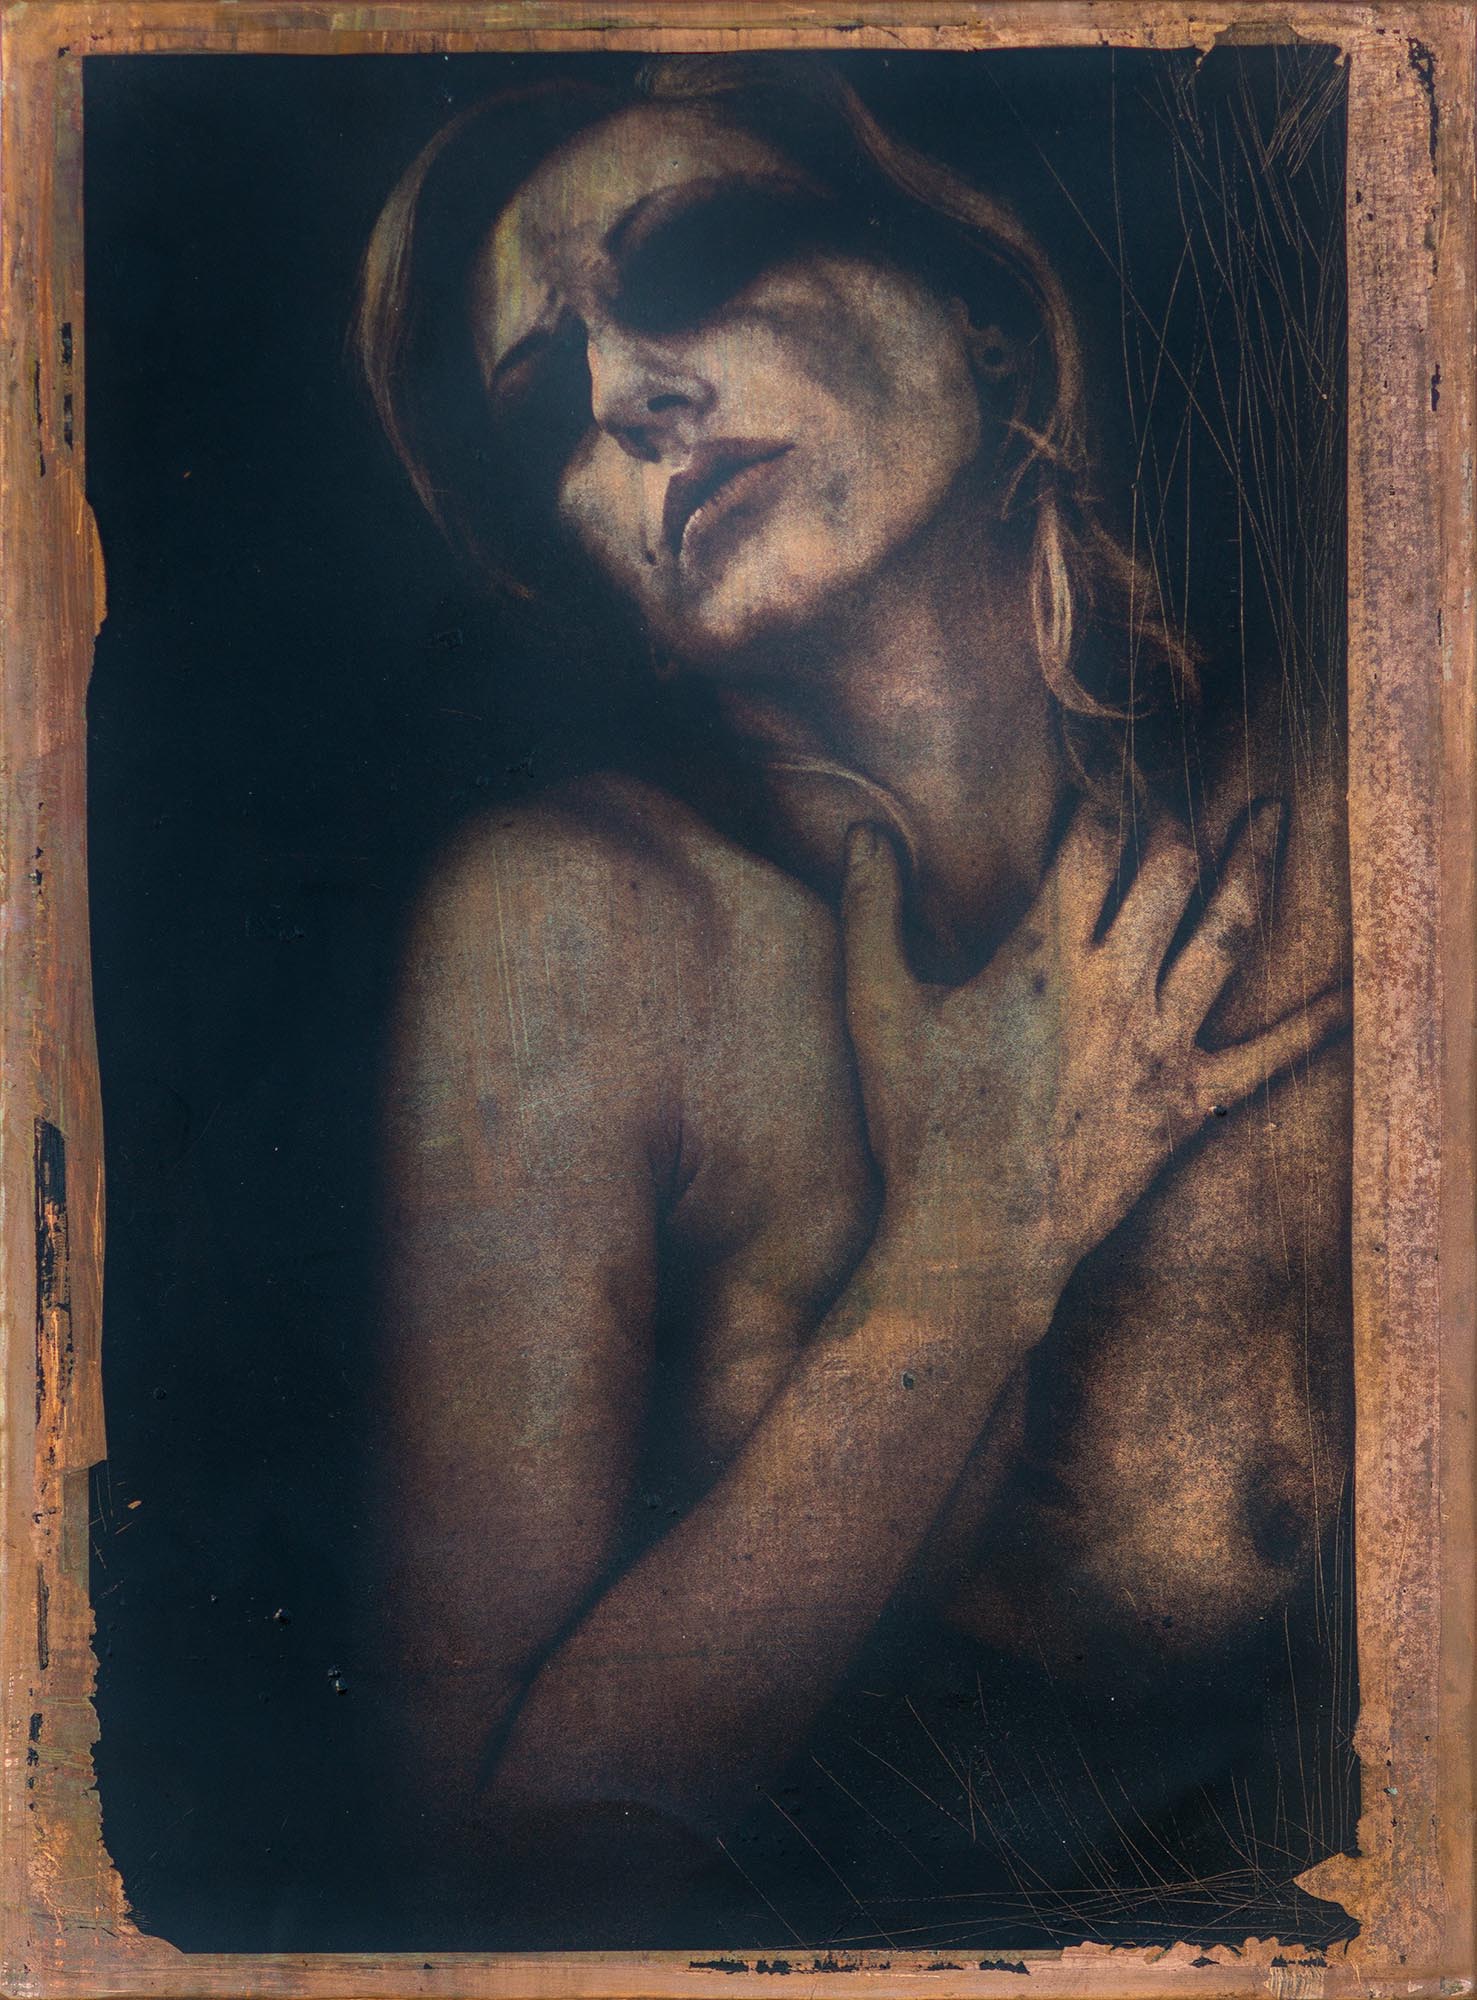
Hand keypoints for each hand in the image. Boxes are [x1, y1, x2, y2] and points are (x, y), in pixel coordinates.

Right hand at [840, 802, 1348, 1302]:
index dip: (1105, 795)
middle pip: (1167, 870)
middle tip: (1183, 790)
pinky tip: (1352, 991)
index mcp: (1042, 954)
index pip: (1091, 843)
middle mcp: (1115, 984)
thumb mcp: (877, 1007)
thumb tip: (862, 831)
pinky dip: (1314, 1024)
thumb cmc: (918, 1125)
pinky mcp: (1188, 1104)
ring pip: (1225, 933)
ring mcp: (1161, 1043)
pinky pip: (1268, 1058)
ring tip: (1273, 816)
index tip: (1111, 768)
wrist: (974, 1237)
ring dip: (1253, 866)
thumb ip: (870, 910)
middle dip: (1179, 818)